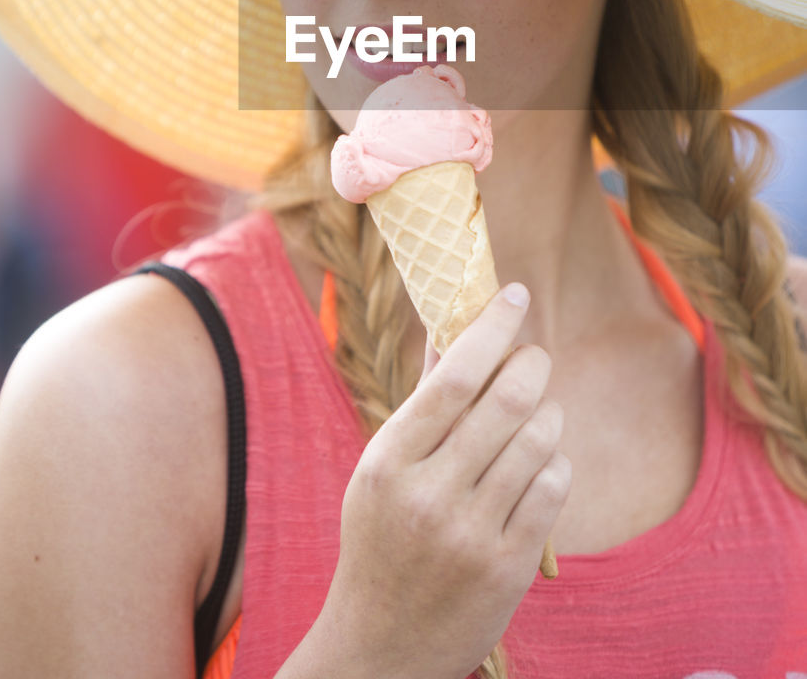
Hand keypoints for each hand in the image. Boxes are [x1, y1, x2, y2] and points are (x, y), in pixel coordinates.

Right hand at [316, 285, 569, 678]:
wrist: (380, 647)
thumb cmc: (381, 538)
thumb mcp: (383, 468)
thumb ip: (421, 398)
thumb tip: (448, 324)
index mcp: (389, 461)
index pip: (452, 375)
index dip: (492, 327)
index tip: (515, 295)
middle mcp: (429, 494)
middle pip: (506, 400)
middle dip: (532, 364)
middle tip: (534, 356)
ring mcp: (471, 533)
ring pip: (539, 440)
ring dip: (549, 413)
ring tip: (538, 413)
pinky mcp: (509, 566)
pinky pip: (554, 486)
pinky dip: (556, 461)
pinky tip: (540, 462)